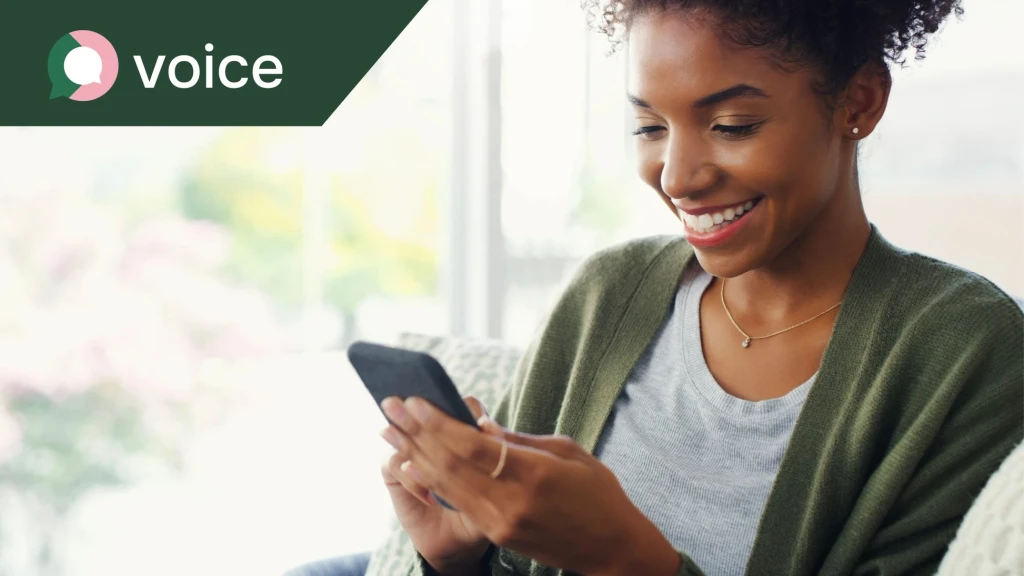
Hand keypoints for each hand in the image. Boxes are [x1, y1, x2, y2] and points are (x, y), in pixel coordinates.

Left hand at [381, 397, 681, 575]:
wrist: (612, 548)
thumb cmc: (598, 494)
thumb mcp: (567, 453)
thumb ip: (519, 439)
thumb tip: (479, 424)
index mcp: (535, 474)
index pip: (473, 445)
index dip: (439, 422)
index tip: (415, 400)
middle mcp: (511, 501)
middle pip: (450, 463)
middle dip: (416, 432)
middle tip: (390, 406)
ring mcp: (501, 522)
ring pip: (447, 483)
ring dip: (413, 453)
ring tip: (389, 430)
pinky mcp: (497, 534)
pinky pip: (456, 502)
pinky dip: (430, 480)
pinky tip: (411, 462)